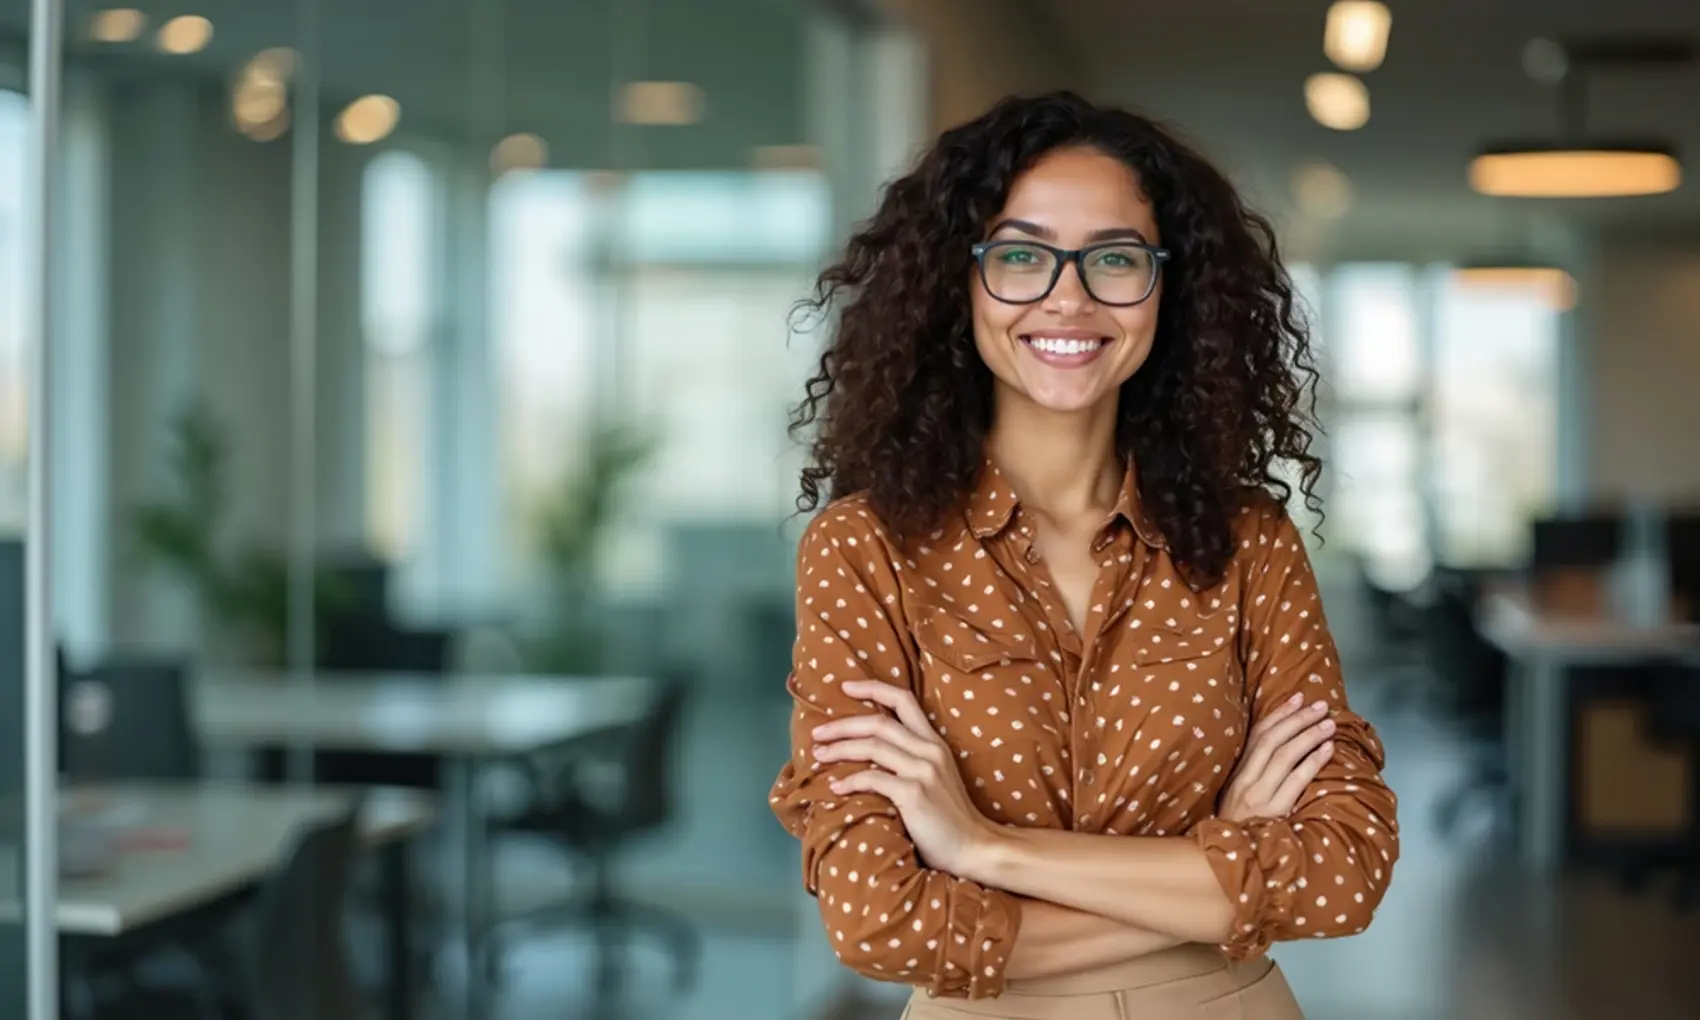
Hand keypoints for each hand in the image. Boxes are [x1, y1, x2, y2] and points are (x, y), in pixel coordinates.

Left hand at [810, 680, 995, 875]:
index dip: (872, 688)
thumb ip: (910, 760)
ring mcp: (923, 771)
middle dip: (842, 724)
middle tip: (817, 732)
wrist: (973, 848)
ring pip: (872, 746)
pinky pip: (873, 778)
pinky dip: (850, 781)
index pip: (903, 699)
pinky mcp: (915, 793)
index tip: (844, 686)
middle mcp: (929, 750)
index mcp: (934, 742)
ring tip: (818, 756)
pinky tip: (835, 788)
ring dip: (839, 749)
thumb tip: (868, 751)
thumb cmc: (948, 818)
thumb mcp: (934, 777)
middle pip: (879, 721)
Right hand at [1219, 692, 1334, 822]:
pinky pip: (1296, 780)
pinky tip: (1328, 750)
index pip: (1258, 736)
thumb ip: (1252, 776)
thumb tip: (1279, 750)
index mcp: (1236, 775)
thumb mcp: (1236, 799)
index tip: (1298, 697)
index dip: (1278, 714)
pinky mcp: (1274, 811)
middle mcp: (1245, 781)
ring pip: (1286, 756)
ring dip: (1309, 735)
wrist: (1226, 862)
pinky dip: (1313, 761)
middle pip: (1273, 740)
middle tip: (1321, 706)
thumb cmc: (1237, 831)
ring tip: (1329, 723)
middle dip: (1298, 718)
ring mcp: (1259, 796)